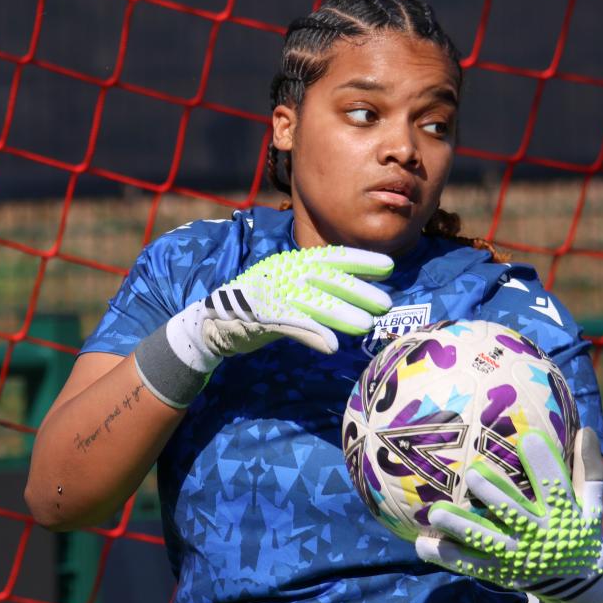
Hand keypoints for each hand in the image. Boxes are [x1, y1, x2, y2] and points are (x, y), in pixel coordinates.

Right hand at [135, 245, 392, 407]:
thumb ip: (319, 292)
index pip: (332, 257)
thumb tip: (361, 298)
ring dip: (341, 313)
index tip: (389, 266)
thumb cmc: (261, 307)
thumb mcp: (291, 292)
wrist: (214, 323)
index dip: (360, 261)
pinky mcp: (259, 315)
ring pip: (312, 302)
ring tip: (366, 325)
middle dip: (358, 290)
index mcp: (293, 263)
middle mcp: (284, 273)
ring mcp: (271, 293)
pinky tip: (331, 345)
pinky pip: (290, 324)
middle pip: (327, 279)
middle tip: (386, 303)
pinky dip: (312, 333)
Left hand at [415, 428, 602, 602]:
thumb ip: (590, 468)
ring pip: (485, 541)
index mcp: (563, 516)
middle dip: (492, 495)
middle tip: (472, 474)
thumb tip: (588, 430)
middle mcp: (538, 537)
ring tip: (436, 513)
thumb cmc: (580, 532)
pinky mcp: (500, 572)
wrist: (578, 586)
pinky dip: (446, 556)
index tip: (529, 438)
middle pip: (512, 514)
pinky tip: (423, 544)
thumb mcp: (593, 504)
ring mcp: (516, 556)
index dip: (543, 464)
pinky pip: (469, 564)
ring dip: (460, 527)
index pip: (556, 488)